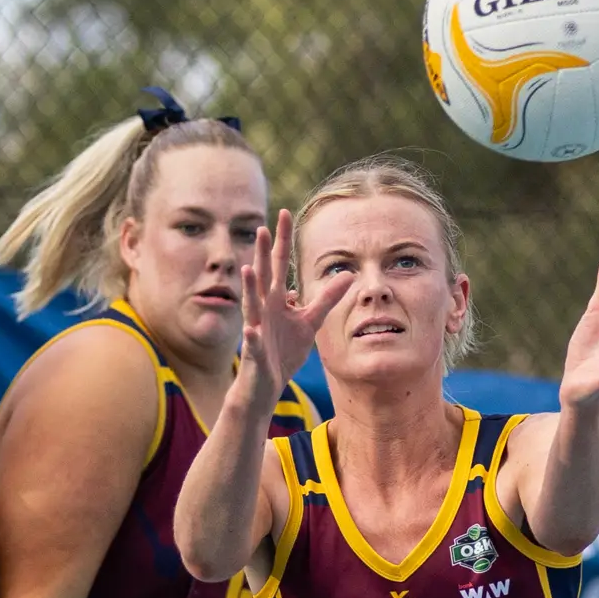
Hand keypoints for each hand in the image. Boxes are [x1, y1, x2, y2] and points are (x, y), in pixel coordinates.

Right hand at [235, 209, 346, 409]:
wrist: (265, 385)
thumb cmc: (283, 352)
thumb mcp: (309, 322)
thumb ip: (326, 299)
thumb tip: (348, 275)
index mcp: (275, 300)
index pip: (278, 264)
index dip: (282, 240)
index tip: (284, 212)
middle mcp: (263, 310)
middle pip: (263, 277)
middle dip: (261, 254)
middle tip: (262, 227)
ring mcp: (256, 330)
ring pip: (251, 305)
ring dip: (250, 288)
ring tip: (250, 268)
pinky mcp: (254, 354)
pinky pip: (252, 345)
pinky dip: (251, 338)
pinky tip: (251, 331)